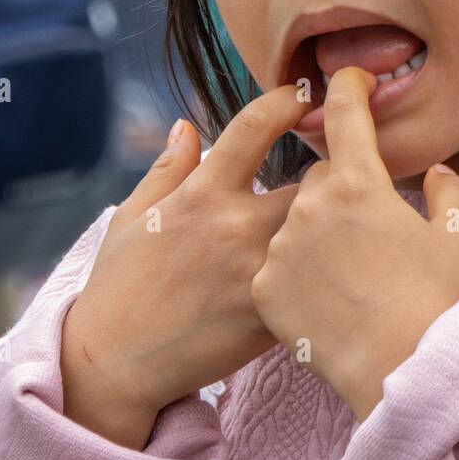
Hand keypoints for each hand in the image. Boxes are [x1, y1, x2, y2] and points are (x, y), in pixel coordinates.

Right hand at [60, 85, 309, 441]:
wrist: (114, 364)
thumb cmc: (120, 287)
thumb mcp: (131, 216)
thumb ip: (168, 169)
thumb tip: (186, 125)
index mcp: (201, 192)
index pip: (255, 125)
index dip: (285, 101)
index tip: (303, 95)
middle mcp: (235, 225)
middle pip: (314, 180)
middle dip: (331, 173)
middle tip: (340, 175)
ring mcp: (257, 271)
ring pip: (323, 231)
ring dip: (334, 225)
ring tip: (344, 228)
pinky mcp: (271, 315)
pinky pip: (316, 283)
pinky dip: (323, 275)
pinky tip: (330, 278)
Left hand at [250, 67, 458, 422]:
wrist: (404, 372)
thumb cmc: (439, 301)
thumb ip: (449, 188)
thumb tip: (433, 171)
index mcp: (359, 182)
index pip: (347, 113)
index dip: (348, 87)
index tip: (350, 79)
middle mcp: (310, 205)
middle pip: (319, 178)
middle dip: (341, 194)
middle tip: (369, 233)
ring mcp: (281, 247)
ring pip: (294, 222)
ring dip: (315, 235)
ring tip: (348, 276)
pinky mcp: (264, 288)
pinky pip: (275, 265)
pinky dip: (295, 274)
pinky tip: (324, 299)